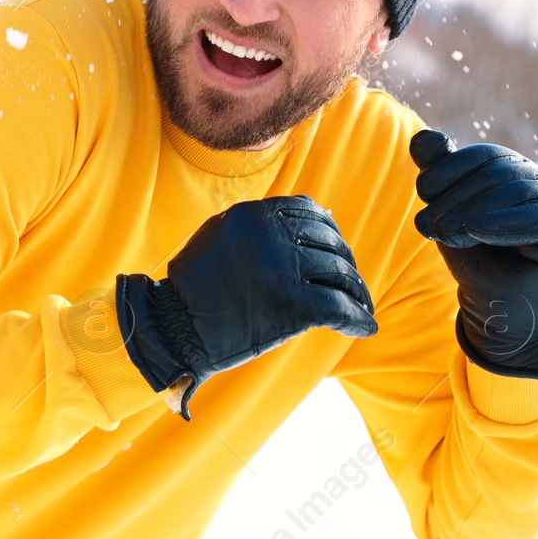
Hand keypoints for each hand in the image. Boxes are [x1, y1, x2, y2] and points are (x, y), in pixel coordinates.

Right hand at [117, 195, 377, 418]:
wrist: (172, 328)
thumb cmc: (193, 289)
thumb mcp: (219, 237)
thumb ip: (259, 227)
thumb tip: (317, 213)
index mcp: (253, 215)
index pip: (309, 210)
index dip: (329, 229)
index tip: (336, 247)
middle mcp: (272, 235)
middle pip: (329, 242)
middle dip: (346, 262)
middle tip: (352, 282)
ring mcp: (283, 268)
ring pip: (340, 274)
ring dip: (357, 292)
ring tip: (361, 305)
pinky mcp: (292, 305)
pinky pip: (340, 308)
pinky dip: (358, 318)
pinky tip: (365, 326)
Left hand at [410, 129, 537, 378]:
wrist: (499, 312)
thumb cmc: (477, 260)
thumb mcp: (450, 213)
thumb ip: (440, 175)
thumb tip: (423, 136)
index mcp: (518, 174)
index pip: (485, 156)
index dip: (449, 168)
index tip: (424, 193)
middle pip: (499, 172)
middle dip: (455, 197)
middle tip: (430, 226)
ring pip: (517, 192)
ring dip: (471, 211)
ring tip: (445, 234)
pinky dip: (504, 222)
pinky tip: (475, 229)